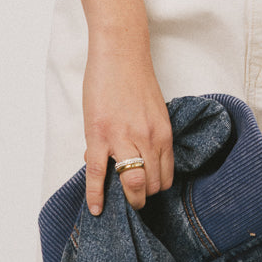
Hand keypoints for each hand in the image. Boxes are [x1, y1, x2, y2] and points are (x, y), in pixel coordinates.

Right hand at [82, 23, 173, 214]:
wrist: (120, 54)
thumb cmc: (135, 78)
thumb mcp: (152, 110)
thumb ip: (147, 135)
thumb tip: (131, 155)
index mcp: (163, 133)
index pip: (166, 176)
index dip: (156, 188)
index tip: (147, 191)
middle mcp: (148, 139)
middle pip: (152, 184)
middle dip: (143, 197)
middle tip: (133, 200)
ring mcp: (124, 139)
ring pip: (132, 183)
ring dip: (128, 199)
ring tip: (120, 205)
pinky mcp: (100, 136)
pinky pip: (97, 174)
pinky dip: (96, 195)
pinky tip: (96, 208)